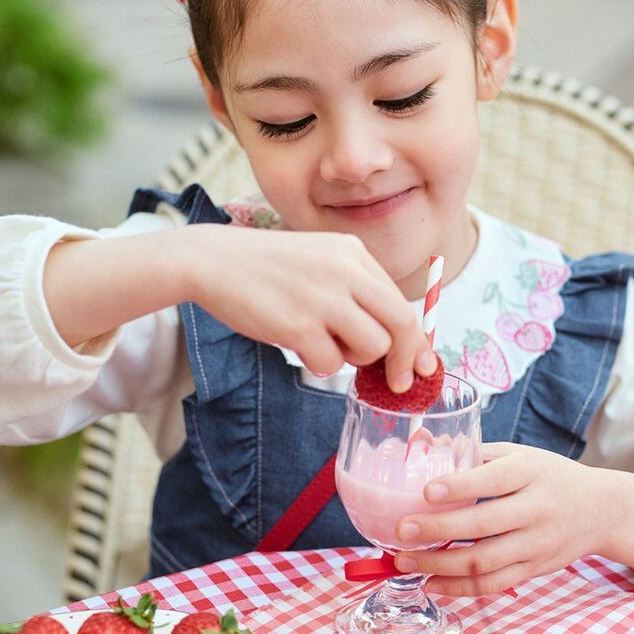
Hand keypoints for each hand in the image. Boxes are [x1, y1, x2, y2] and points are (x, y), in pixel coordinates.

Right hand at [188, 224, 436, 389]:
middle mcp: (344, 270)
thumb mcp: (320, 261)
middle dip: (404, 359)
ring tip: (324, 343)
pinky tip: (299, 346)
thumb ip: (356, 290)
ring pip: (372, 347)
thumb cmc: (268, 268)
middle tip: (397, 381)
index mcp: (353, 252)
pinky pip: (331, 364)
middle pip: (400, 324)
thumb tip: (396, 340)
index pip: (401, 303)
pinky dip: (319, 363)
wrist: (213, 260)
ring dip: (354, 358)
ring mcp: (322, 298)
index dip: (415, 340)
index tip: (420, 365)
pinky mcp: (297, 325)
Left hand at [391, 443, 633, 593]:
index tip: (426, 490)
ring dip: (441, 565)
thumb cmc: (548, 476)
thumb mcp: (519, 454)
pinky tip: (430, 585)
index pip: (494, 479)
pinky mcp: (535, 570)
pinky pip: (494, 584)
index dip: (460, 485)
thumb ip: (474, 452)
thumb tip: (422, 443)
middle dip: (439, 530)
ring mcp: (538, 544)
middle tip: (402, 530)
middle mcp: (537, 509)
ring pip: (486, 562)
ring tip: (405, 562)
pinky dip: (459, 588)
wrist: (601, 510)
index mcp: (531, 472)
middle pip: (485, 524)